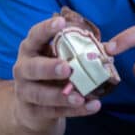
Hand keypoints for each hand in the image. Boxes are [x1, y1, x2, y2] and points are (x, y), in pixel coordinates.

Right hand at [11, 14, 101, 131]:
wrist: (33, 106)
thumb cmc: (53, 72)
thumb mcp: (65, 58)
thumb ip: (85, 50)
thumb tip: (111, 48)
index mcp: (32, 49)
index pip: (35, 35)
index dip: (46, 28)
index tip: (61, 22)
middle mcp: (23, 68)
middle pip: (32, 67)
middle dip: (49, 68)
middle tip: (67, 68)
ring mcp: (25, 91)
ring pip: (40, 94)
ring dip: (61, 96)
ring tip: (80, 97)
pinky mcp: (32, 111)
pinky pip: (53, 112)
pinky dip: (74, 110)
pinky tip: (91, 107)